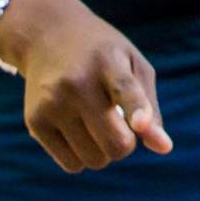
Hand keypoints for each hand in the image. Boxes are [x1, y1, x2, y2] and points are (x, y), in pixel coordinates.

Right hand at [0, 0, 172, 174]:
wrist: (46, 34)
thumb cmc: (102, 55)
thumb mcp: (133, 66)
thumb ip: (150, 107)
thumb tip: (164, 149)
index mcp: (108, 61)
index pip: (124, 90)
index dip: (137, 111)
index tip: (141, 124)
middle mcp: (76, 82)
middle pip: (116, 144)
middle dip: (125, 144)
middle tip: (119, 125)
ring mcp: (52, 103)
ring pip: (94, 160)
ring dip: (103, 152)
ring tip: (95, 125)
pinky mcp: (35, 121)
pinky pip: (72, 166)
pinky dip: (81, 158)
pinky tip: (77, 132)